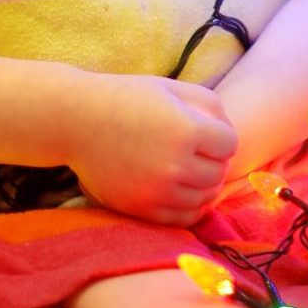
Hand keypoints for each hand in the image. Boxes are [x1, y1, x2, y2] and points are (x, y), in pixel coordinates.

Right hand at [69, 76, 237, 226]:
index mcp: (187, 131)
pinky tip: (180, 190)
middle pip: (219, 174)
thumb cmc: (127, 98)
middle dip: (214, 162)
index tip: (206, 132)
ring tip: (189, 170)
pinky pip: (182, 219)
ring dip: (203, 186)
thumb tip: (230, 133)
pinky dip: (188, 207)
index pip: (229, 144)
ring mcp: (157, 191)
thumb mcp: (173, 88)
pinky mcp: (141, 209)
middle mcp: (175, 165)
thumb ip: (211, 105)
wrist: (76, 121)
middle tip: (199, 152)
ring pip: (204, 199)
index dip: (221, 136)